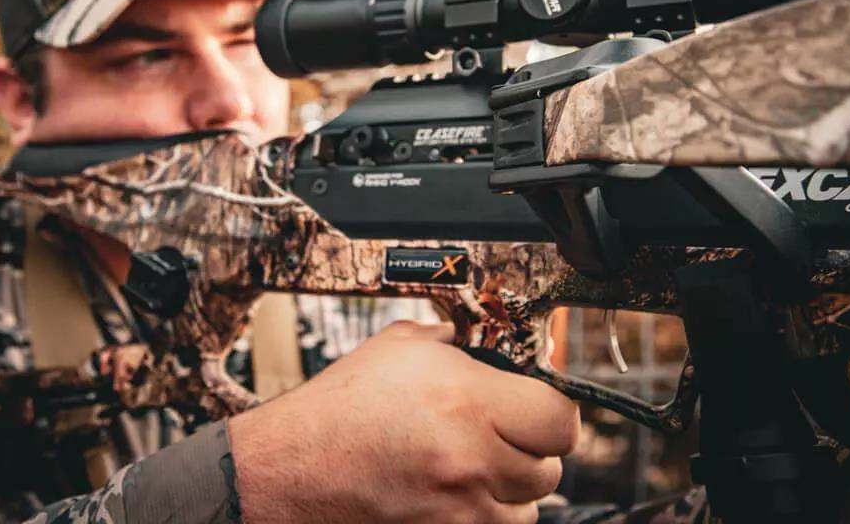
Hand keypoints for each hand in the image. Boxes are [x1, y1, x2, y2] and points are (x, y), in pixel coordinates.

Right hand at [229, 319, 578, 523]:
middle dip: (528, 447)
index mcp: (465, 400)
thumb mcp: (397, 350)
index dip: (551, 408)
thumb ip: (455, 343)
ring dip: (508, 488)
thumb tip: (496, 343)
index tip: (537, 403)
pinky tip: (451, 492)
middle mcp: (471, 459)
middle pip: (549, 467)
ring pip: (528, 507)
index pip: (560, 417)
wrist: (289, 472)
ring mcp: (461, 510)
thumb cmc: (337, 411)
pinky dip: (483, 514)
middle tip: (496, 433)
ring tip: (466, 465)